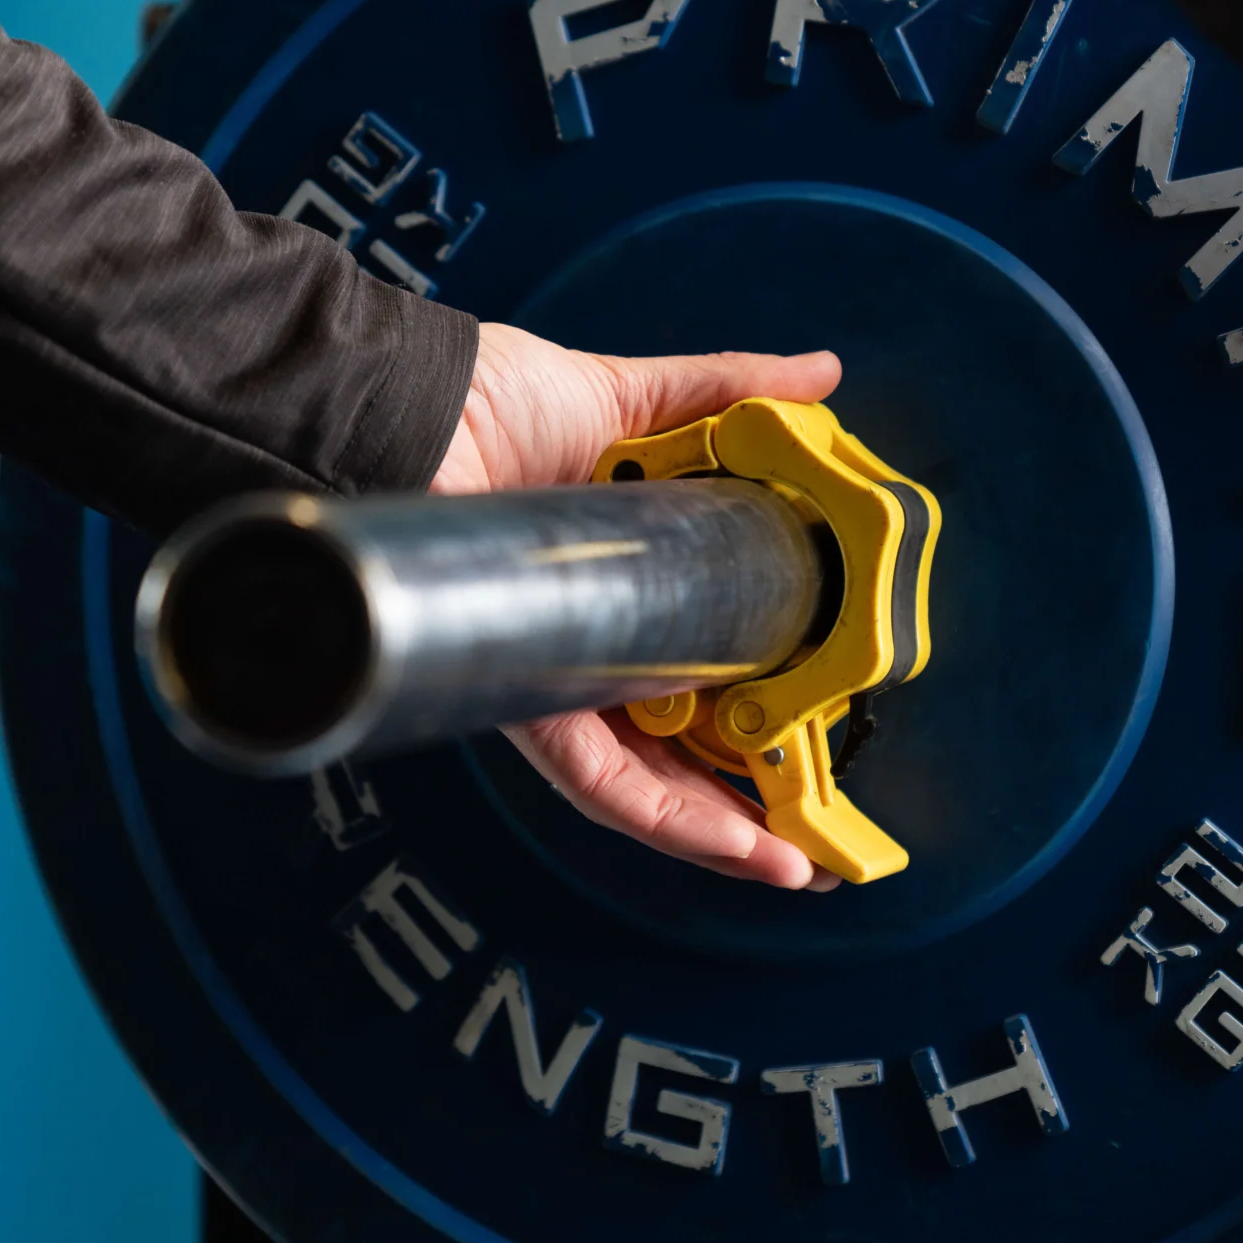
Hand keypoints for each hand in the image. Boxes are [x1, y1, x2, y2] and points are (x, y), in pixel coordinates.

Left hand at [432, 323, 845, 889]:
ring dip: (725, 834)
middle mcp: (588, 643)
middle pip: (678, 748)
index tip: (826, 730)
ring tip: (797, 865)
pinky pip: (599, 780)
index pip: (702, 668)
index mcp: (620, 583)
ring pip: (643, 786)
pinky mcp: (526, 696)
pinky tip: (738, 844)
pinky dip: (670, 816)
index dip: (764, 709)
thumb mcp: (636, 398)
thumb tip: (824, 377)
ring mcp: (557, 678)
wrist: (416, 412)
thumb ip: (731, 395)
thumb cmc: (493, 401)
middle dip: (754, 804)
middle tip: (823, 836)